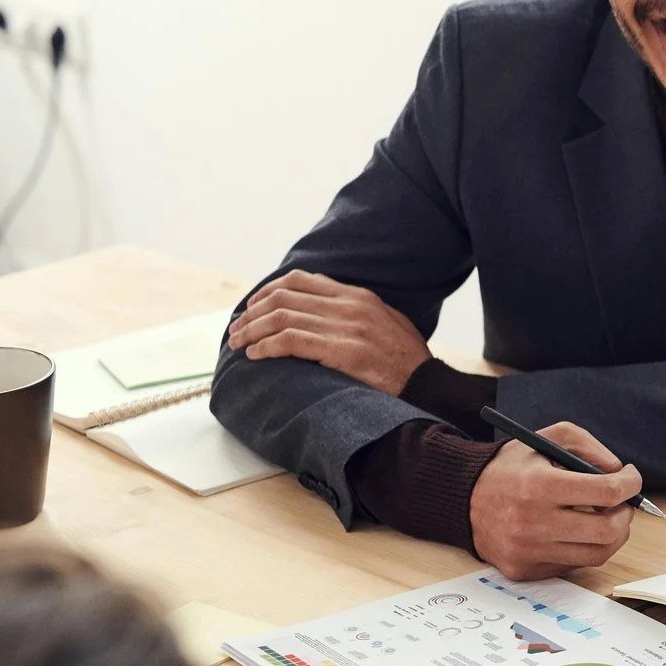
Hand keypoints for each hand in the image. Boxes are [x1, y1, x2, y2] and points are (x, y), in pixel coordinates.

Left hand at [228, 270, 431, 394]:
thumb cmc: (407, 361)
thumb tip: (325, 315)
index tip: (253, 307)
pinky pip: (291, 341)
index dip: (268, 291)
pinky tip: (256, 355)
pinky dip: (266, 346)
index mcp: (358, 296)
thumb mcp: (387, 323)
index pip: (301, 281)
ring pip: (281, 318)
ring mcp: (347, 327)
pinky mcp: (343, 351)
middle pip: (284, 298)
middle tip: (236, 329)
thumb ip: (358, 314)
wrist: (429, 384)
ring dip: (252, 331)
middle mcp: (350, 306)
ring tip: (238, 344)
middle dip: (252, 313)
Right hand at [469, 422, 638, 580]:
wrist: (463, 498)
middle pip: (607, 531)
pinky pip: (573, 565)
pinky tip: (575, 531)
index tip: (631, 479)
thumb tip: (620, 474)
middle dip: (626, 515)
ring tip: (605, 518)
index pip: (606, 492)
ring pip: (597, 554)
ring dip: (613, 535)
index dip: (631, 484)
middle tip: (623, 504)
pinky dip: (583, 548)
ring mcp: (528, 551)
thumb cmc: (512, 467)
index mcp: (539, 486)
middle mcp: (532, 523)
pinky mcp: (524, 570)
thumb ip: (589, 448)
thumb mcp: (548, 439)